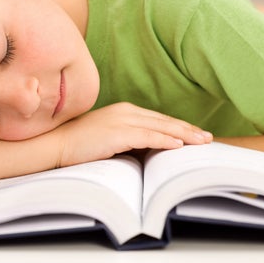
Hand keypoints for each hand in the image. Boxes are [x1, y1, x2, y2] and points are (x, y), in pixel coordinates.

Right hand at [52, 102, 211, 167]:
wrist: (55, 145)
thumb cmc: (79, 145)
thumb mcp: (108, 137)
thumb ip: (128, 139)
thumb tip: (149, 151)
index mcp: (124, 111)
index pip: (159, 119)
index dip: (180, 126)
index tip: (197, 134)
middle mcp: (126, 112)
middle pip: (164, 121)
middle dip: (188, 130)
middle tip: (208, 139)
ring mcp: (121, 121)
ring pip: (160, 127)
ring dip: (183, 135)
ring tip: (201, 143)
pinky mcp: (116, 133)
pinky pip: (147, 137)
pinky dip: (164, 140)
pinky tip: (178, 146)